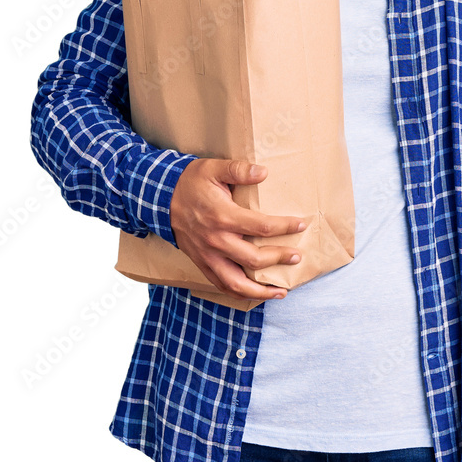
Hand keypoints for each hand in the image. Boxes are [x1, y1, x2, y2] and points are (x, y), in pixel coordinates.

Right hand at [169, 158, 305, 299]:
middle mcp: (216, 241)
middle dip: (279, 258)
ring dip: (261, 290)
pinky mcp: (202, 263)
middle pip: (254, 258)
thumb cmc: (191, 182)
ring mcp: (208, 256)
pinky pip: (222, 285)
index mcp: (223, 216)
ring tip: (281, 291)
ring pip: (237, 283)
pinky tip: (256, 293)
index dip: (285, 227)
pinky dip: (240, 293)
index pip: (262, 226)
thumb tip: (263, 172)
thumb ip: (238, 170)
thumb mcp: (213, 168)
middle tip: (297, 257)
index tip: (301, 225)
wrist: (160, 199)